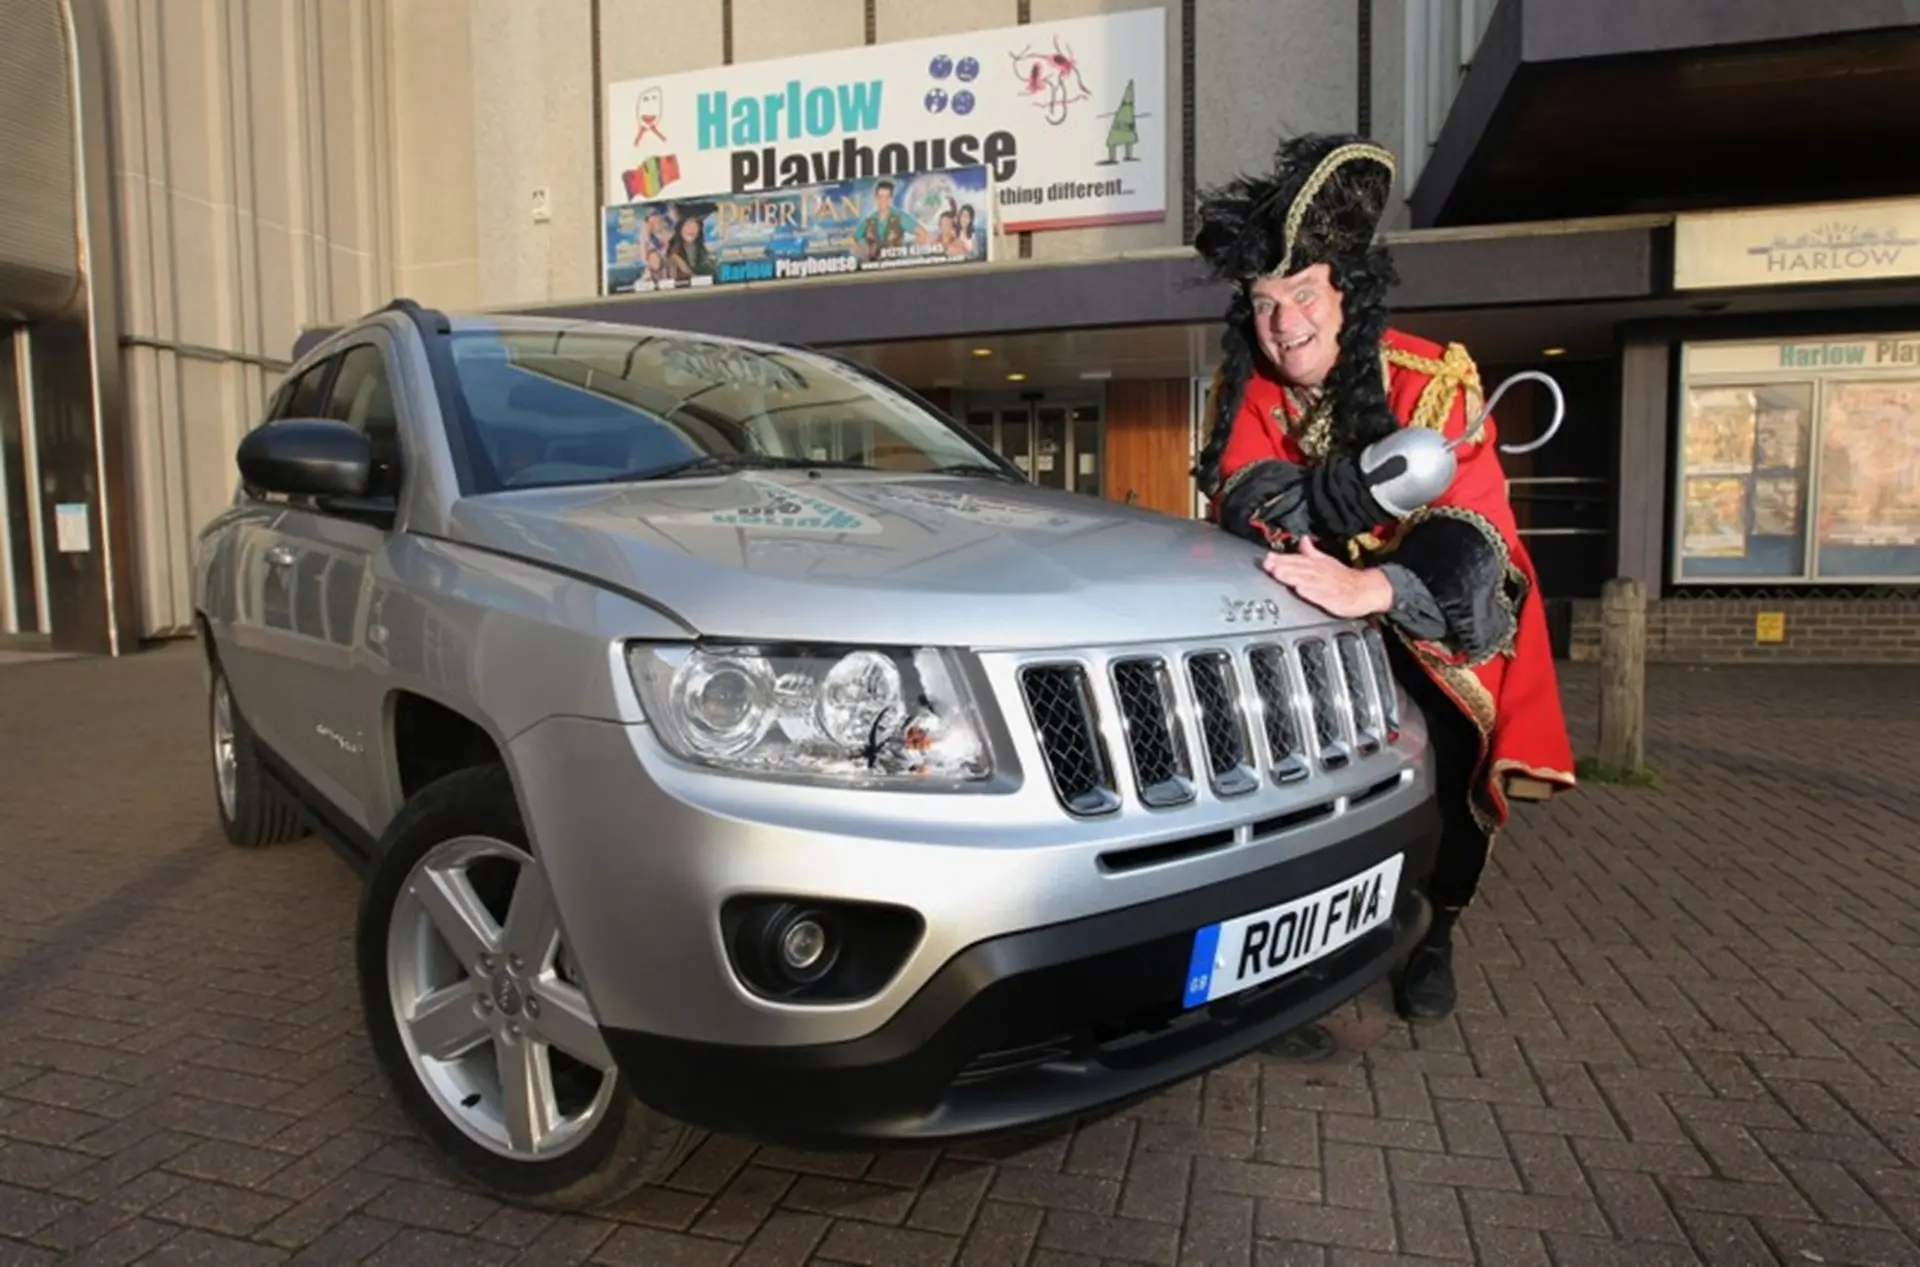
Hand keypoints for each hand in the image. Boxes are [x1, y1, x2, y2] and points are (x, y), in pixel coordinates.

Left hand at [1261, 537, 1394, 618]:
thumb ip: (1311, 552)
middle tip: (1268, 565)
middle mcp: (1320, 574)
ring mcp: (1326, 586)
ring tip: (1278, 574)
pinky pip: (1321, 596)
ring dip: (1292, 577)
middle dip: (1283, 566)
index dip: (1282, 559)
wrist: (1366, 589)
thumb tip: (1302, 539)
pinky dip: (1310, 593)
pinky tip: (1300, 591)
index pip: (1297, 560)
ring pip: (1307, 580)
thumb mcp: (1326, 561)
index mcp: (1318, 565)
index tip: (1268, 558)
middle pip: (1299, 569)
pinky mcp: (1334, 600)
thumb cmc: (1343, 577)